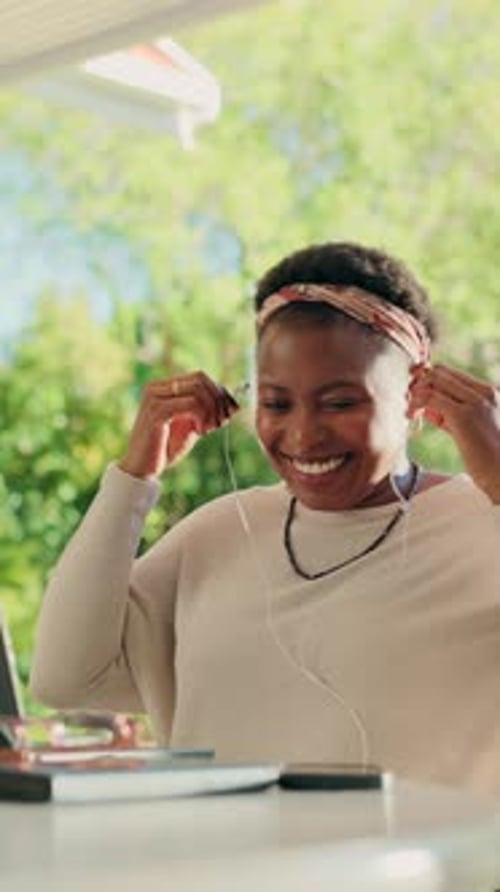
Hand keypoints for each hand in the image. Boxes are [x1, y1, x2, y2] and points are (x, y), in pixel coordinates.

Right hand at [118, 371, 238, 479]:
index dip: (220, 392)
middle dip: (218, 400)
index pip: (200, 377)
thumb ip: (208, 413)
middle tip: (221, 421)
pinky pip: (191, 404)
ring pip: (198, 390)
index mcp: (163, 387)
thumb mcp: (192, 427)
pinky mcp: (157, 412)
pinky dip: (202, 417)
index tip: (231, 412)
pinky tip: (200, 432)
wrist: (142, 469)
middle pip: (200, 379)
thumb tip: (234, 405)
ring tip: (208, 429)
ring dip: (211, 410)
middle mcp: (156, 387)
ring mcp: (154, 398)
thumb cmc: (165, 448)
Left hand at [409, 363, 499, 502]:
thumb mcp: (470, 432)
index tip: (417, 397)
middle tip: (409, 402)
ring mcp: (476, 402)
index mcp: (489, 394)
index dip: (429, 381)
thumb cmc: (489, 460)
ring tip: (410, 411)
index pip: (451, 374)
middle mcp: (484, 393)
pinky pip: (431, 398)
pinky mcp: (464, 416)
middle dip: (419, 383)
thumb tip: (429, 410)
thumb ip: (451, 418)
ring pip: (434, 379)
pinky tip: (411, 415)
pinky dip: (416, 403)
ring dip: (416, 392)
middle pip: (440, 372)